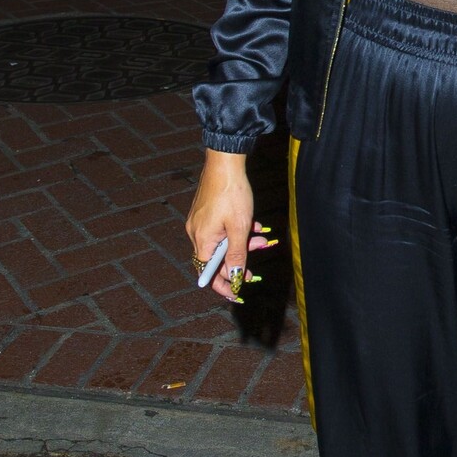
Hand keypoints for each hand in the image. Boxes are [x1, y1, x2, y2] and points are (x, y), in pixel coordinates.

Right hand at [186, 151, 276, 302]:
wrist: (225, 163)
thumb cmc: (232, 195)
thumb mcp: (239, 229)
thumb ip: (236, 255)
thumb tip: (234, 278)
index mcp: (202, 240)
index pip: (207, 273)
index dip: (222, 285)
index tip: (236, 293)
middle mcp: (196, 233)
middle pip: (216, 258)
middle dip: (238, 263)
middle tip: (253, 270)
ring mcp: (200, 221)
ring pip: (222, 242)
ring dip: (242, 245)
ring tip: (260, 240)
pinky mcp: (206, 211)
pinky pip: (221, 229)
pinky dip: (237, 232)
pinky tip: (254, 226)